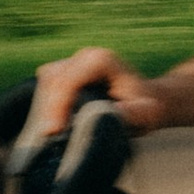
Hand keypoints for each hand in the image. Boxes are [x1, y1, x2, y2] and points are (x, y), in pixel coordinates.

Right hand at [31, 44, 166, 136]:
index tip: (55, 130)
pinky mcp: (66, 71)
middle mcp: (85, 56)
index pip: (69, 79)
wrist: (148, 100)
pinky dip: (46, 104)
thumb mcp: (144, 114)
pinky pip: (47, 85)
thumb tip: (103, 117)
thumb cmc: (146, 108)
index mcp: (101, 61)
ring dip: (45, 107)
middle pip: (54, 80)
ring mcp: (74, 62)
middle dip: (49, 109)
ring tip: (53, 132)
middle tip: (51, 137)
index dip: (58, 105)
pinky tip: (55, 122)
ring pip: (47, 82)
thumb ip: (128, 114)